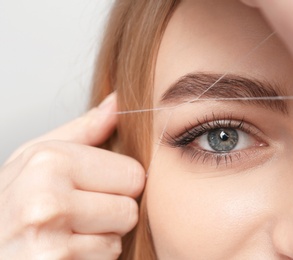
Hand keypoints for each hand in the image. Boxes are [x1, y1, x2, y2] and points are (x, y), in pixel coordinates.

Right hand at [0, 93, 144, 258]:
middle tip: (80, 213)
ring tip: (69, 233)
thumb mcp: (36, 157)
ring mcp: (50, 242)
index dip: (120, 183)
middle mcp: (48, 201)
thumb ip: (84, 130)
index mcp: (50, 162)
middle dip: (112, 213)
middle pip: (130, 208)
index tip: (95, 188)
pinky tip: (64, 252)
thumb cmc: (11, 201)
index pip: (134, 174)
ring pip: (119, 239)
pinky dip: (91, 259)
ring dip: (101, 238)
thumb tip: (119, 102)